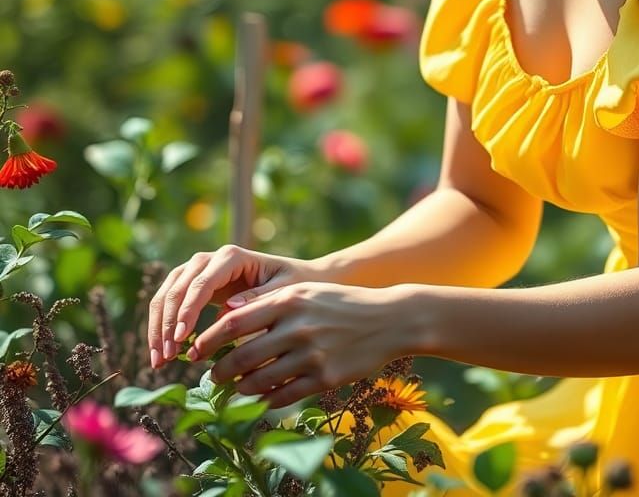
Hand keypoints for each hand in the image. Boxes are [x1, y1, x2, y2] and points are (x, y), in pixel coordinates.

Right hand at [148, 245, 325, 368]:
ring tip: (159, 360)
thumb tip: (229, 308)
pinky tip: (161, 353)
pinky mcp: (193, 285)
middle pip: (178, 287)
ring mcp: (199, 270)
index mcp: (232, 257)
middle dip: (168, 322)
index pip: (202, 282)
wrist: (296, 277)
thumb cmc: (292, 283)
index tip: (181, 338)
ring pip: (167, 293)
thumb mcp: (283, 290)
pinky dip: (161, 326)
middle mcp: (211, 258)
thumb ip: (259, 297)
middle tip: (166, 356)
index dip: (188, 310)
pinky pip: (169, 302)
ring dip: (158, 326)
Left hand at [188, 282, 411, 408]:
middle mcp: (297, 327)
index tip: (195, 350)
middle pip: (242, 356)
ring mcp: (311, 355)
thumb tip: (227, 311)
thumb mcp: (307, 292)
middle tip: (211, 377)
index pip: (235, 322)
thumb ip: (269, 302)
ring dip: (240, 389)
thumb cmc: (342, 303)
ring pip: (259, 380)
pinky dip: (265, 400)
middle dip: (219, 371)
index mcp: (290, 300)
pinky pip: (283, 396)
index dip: (209, 339)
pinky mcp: (324, 378)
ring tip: (234, 389)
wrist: (389, 319)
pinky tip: (259, 399)